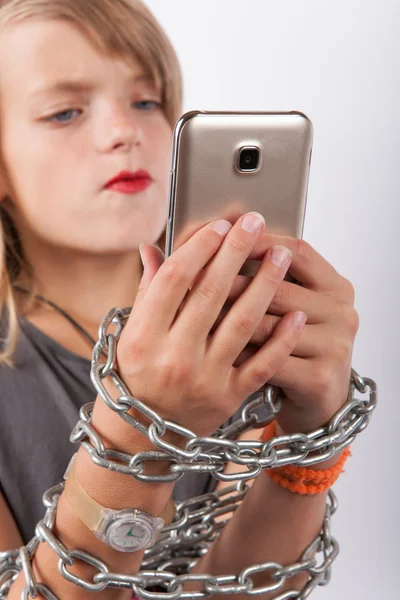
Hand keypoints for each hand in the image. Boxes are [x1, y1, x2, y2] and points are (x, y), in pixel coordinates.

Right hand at [117, 212, 306, 437]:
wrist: (149, 429)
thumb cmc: (138, 375)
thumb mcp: (132, 334)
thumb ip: (147, 291)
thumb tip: (151, 249)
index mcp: (143, 338)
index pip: (174, 281)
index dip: (199, 249)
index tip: (219, 226)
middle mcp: (173, 358)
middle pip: (211, 294)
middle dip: (236, 252)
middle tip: (255, 223)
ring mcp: (204, 379)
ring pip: (242, 323)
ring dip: (265, 285)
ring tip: (281, 254)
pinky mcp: (229, 397)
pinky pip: (262, 364)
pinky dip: (281, 338)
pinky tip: (297, 313)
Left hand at [213, 234, 359, 433]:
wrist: (320, 399)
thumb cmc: (298, 346)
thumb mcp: (293, 305)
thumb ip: (265, 276)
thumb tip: (216, 244)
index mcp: (336, 286)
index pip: (299, 252)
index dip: (261, 242)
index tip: (226, 235)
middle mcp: (342, 313)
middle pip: (278, 288)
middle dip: (231, 283)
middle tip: (192, 278)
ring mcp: (334, 346)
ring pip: (268, 325)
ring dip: (227, 318)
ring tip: (193, 311)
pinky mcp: (320, 378)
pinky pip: (268, 361)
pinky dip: (237, 353)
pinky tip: (211, 348)